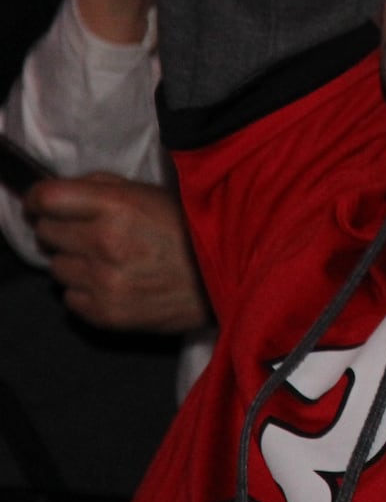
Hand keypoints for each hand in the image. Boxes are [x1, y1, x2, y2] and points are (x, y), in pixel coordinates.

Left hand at [27, 173, 208, 333]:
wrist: (229, 280)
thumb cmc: (196, 232)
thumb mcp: (157, 194)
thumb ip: (107, 187)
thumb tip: (67, 192)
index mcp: (118, 207)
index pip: (47, 198)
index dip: (40, 199)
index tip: (44, 203)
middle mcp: (105, 243)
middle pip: (46, 233)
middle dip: (63, 229)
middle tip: (88, 232)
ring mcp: (104, 282)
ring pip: (56, 268)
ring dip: (75, 262)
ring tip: (107, 260)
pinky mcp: (107, 313)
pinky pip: (70, 299)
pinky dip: (86, 291)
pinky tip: (114, 282)